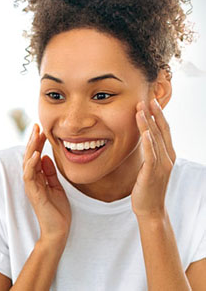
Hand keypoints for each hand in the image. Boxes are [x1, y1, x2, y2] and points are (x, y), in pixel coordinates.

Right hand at [23, 124, 71, 243]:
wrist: (58, 230)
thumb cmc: (57, 210)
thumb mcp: (56, 186)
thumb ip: (50, 172)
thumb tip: (46, 156)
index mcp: (38, 178)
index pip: (35, 156)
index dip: (37, 142)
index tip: (41, 129)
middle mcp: (32, 180)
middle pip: (30, 156)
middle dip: (32, 140)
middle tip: (36, 125)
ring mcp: (32, 186)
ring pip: (28, 163)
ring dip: (31, 147)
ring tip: (35, 134)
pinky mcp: (34, 193)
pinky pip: (30, 176)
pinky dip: (32, 164)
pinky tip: (37, 153)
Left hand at [131, 99, 175, 218]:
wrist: (150, 209)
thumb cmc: (147, 186)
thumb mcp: (150, 166)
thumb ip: (150, 152)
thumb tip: (144, 137)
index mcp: (167, 155)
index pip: (164, 130)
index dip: (158, 115)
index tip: (151, 101)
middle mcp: (167, 158)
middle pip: (161, 131)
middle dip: (153, 114)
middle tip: (146, 99)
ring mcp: (161, 166)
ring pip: (155, 140)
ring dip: (148, 123)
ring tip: (142, 109)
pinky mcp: (152, 174)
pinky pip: (151, 155)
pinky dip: (149, 143)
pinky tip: (146, 132)